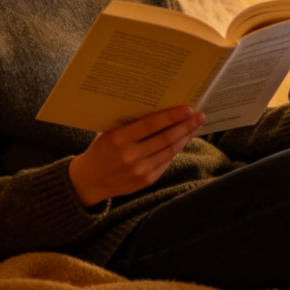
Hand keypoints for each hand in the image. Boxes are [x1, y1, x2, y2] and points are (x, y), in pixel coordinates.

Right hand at [68, 105, 204, 206]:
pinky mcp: (147, 180)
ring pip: (170, 150)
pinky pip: (166, 161)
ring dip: (185, 137)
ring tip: (195, 126)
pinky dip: (176, 149)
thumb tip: (163, 109)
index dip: (172, 116)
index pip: (152, 125)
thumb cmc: (102, 149)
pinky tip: (183, 139)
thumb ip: (133, 124)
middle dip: (186, 126)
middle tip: (200, 115)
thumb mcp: (110, 132)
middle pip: (166, 138)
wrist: (89, 180)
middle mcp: (131, 156)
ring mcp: (140, 170)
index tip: (189, 108)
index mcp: (120, 139)